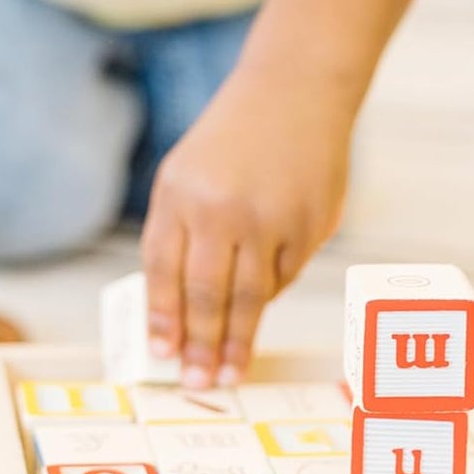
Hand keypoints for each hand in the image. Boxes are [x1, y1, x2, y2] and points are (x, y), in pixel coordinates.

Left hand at [141, 69, 352, 387]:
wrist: (295, 91)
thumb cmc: (231, 142)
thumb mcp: (184, 176)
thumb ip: (177, 237)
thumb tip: (177, 313)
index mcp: (180, 195)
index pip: (165, 272)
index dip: (164, 320)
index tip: (163, 355)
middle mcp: (223, 210)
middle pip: (208, 295)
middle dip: (201, 346)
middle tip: (199, 382)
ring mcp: (271, 219)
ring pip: (251, 296)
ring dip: (238, 341)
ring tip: (229, 373)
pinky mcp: (310, 225)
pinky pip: (285, 276)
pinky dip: (271, 295)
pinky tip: (259, 309)